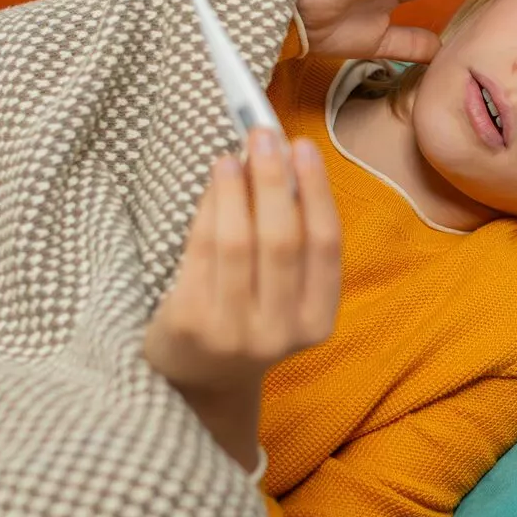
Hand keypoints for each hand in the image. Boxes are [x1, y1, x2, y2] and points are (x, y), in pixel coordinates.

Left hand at [143, 129, 341, 467]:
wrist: (199, 381)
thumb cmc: (247, 318)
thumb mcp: (284, 293)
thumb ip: (291, 236)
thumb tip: (280, 157)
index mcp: (317, 321)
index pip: (324, 246)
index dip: (315, 191)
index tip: (302, 147)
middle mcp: (280, 332)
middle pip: (282, 240)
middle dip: (274, 180)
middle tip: (263, 135)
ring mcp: (234, 332)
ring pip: (238, 243)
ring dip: (235, 189)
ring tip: (232, 155)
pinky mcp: (191, 324)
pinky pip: (201, 252)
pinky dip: (208, 209)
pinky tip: (213, 182)